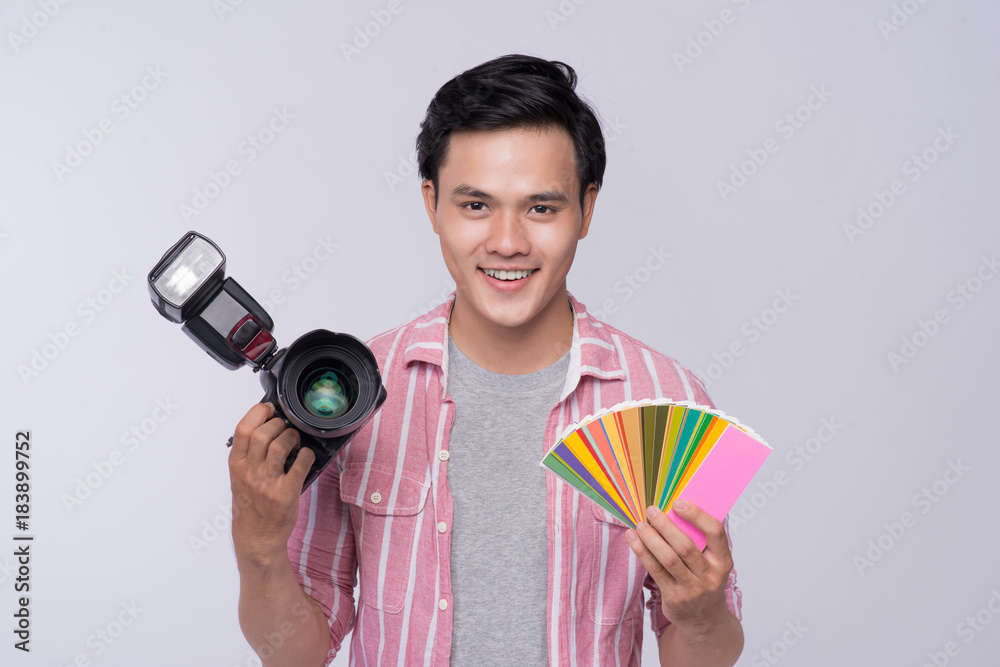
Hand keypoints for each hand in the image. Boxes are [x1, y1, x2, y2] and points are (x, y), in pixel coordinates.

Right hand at [228, 403, 315, 566]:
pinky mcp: (285, 493)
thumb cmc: (251, 506)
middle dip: (278, 423)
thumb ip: (248, 455)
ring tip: (295, 440)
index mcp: (237, 465)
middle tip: (285, 427)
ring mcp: (267, 483)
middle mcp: (250, 472)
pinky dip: (307, 455)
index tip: (269, 409)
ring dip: (292, 437)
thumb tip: (265, 426)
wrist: (256, 537)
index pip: (243, 430)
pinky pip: (300, 465)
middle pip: (262, 434)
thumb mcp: (240, 478)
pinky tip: (306, 456)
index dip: (258, 413)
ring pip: (280, 446)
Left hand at [625, 501, 732, 634]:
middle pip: (686, 546)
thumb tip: (681, 505)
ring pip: (668, 559)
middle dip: (666, 525)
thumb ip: (702, 539)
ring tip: (639, 524)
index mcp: (723, 561)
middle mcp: (710, 576)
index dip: (696, 515)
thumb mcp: (713, 562)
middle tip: (651, 510)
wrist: (704, 620)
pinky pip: (656, 570)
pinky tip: (633, 538)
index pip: (715, 533)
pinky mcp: (674, 597)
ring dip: (651, 538)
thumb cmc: (705, 579)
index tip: (678, 502)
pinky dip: (642, 552)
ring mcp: (692, 589)